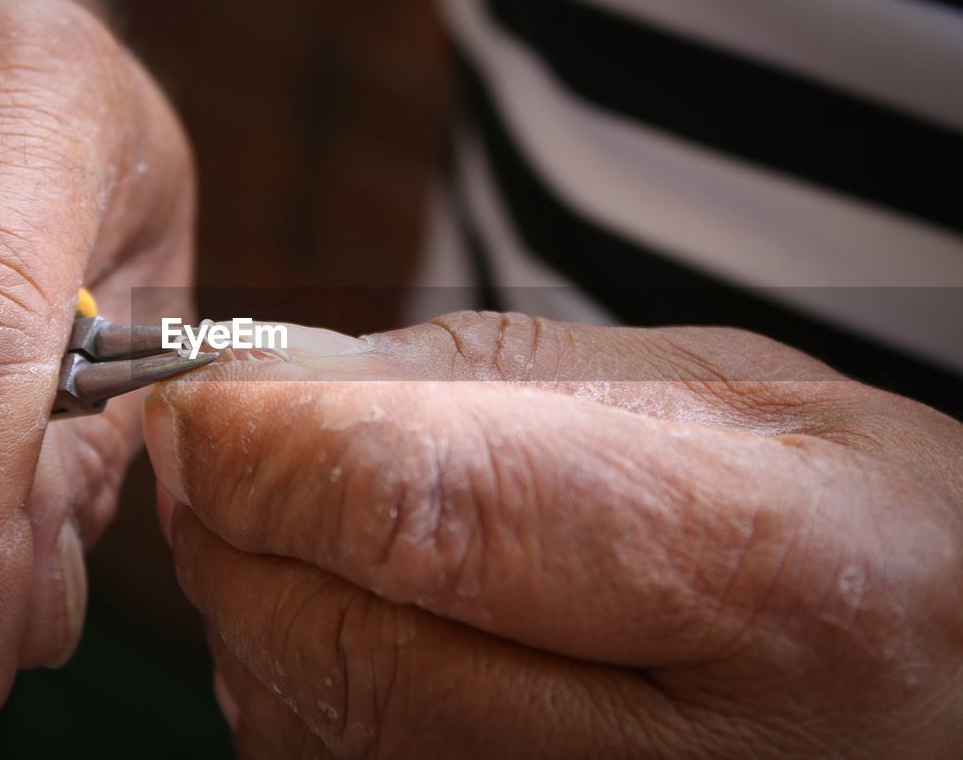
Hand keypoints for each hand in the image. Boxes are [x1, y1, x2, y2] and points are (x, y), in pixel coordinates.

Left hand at [147, 314, 962, 757]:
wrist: (931, 686)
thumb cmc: (854, 527)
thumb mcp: (724, 395)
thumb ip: (490, 385)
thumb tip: (277, 375)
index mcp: (762, 574)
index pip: (427, 514)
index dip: (273, 443)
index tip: (207, 390)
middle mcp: (671, 759)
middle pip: (339, 643)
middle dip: (232, 523)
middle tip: (226, 438)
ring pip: (311, 728)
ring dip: (254, 599)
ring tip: (306, 512)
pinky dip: (293, 682)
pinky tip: (354, 614)